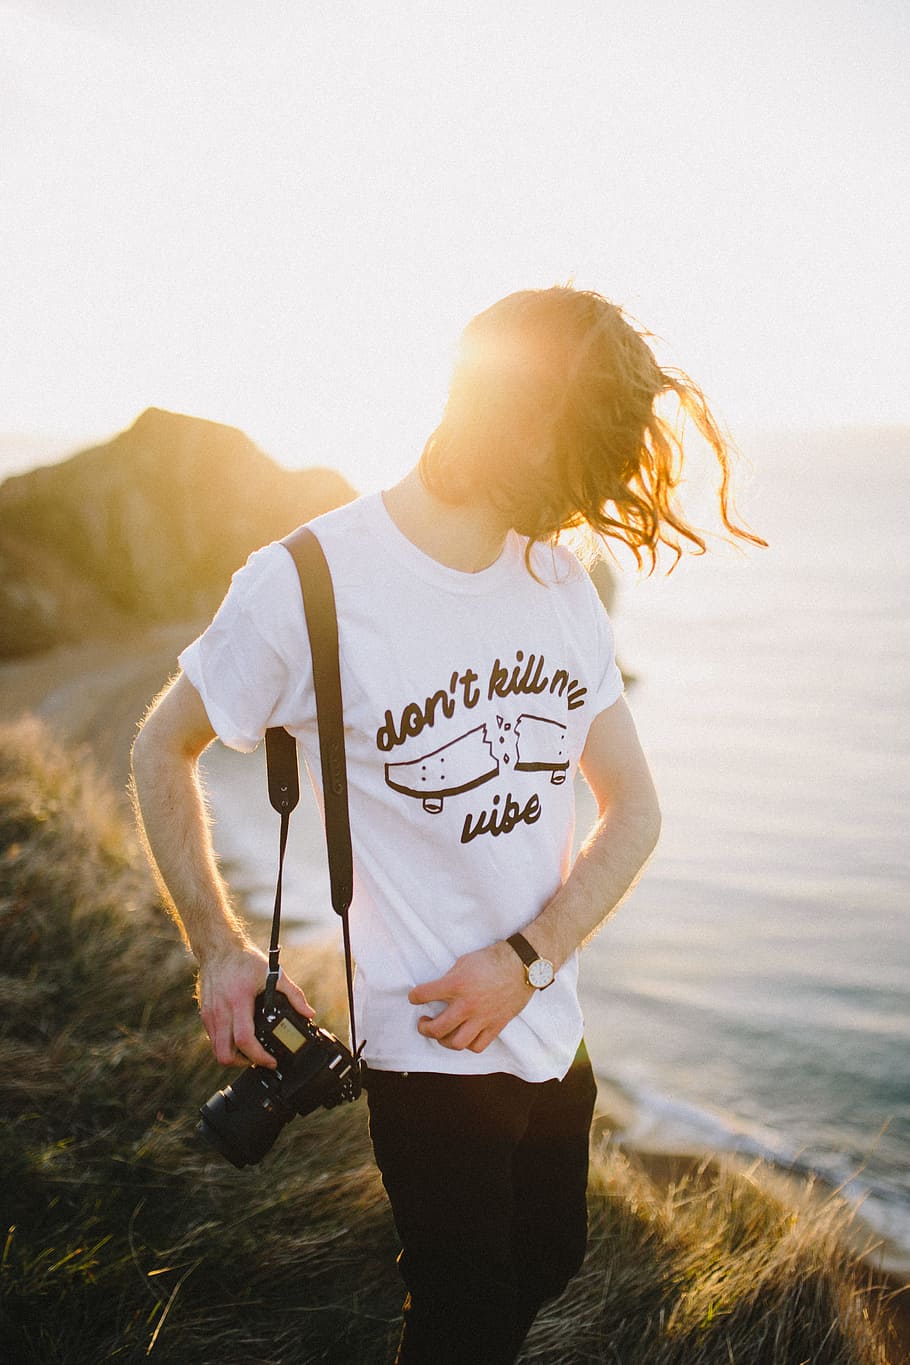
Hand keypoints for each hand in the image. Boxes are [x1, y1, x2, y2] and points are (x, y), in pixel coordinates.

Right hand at [196, 942, 314, 1068]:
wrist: (218, 949)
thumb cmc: (244, 960)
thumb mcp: (273, 972)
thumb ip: (294, 994)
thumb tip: (309, 1013)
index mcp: (239, 1001)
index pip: (245, 1039)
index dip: (258, 1056)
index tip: (270, 1061)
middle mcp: (221, 1011)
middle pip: (225, 1053)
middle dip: (243, 1063)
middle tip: (258, 1059)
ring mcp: (210, 1014)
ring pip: (216, 1050)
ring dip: (233, 1057)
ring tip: (250, 1052)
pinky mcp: (205, 1015)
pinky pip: (213, 1039)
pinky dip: (225, 1045)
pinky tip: (239, 1038)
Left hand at [408, 941, 531, 1053]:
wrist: (522, 966)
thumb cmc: (493, 960)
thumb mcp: (464, 962)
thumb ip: (450, 979)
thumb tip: (439, 991)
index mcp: (457, 985)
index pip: (424, 995)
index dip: (414, 996)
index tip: (414, 997)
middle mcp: (467, 1005)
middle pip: (437, 1028)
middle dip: (425, 1027)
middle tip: (423, 1022)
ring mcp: (482, 1018)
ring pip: (456, 1043)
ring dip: (444, 1040)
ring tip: (442, 1033)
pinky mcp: (495, 1025)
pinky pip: (478, 1045)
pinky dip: (467, 1044)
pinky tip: (464, 1036)